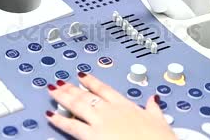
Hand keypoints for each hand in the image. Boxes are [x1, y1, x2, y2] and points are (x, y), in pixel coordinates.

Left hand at [45, 72, 176, 139]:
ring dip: (63, 98)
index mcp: (125, 105)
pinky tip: (50, 115)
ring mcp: (100, 122)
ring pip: (76, 106)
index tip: (81, 75)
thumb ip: (153, 108)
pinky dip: (59, 120)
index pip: (104, 89)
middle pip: (86, 95)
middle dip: (71, 88)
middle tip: (59, 82)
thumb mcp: (159, 120)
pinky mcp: (92, 136)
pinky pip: (71, 126)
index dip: (91, 81)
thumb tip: (154, 98)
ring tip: (52, 91)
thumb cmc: (159, 139)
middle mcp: (110, 110)